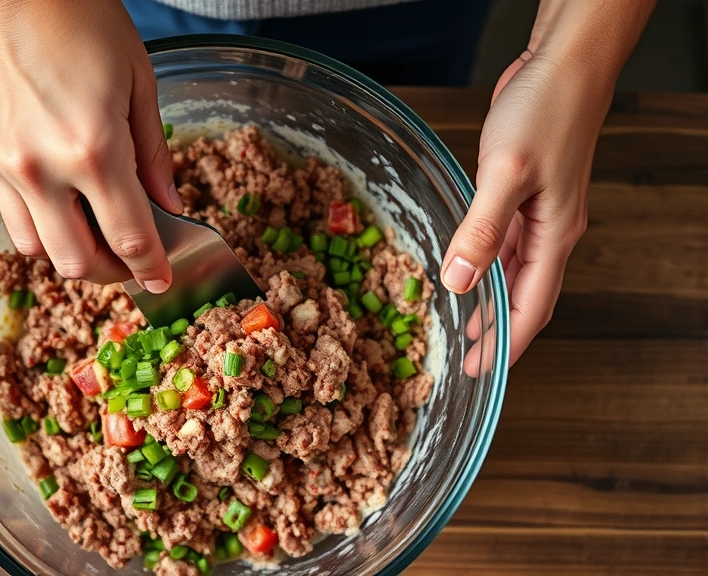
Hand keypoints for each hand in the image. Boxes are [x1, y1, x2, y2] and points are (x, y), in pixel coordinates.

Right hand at [0, 0, 180, 290]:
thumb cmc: (78, 17)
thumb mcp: (138, 80)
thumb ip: (153, 153)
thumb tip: (168, 204)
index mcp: (93, 148)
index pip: (128, 237)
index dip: (151, 267)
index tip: (162, 280)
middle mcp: (43, 168)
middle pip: (78, 262)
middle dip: (114, 272)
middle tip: (134, 258)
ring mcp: (5, 164)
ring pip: (37, 249)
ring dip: (72, 254)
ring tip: (96, 233)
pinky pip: (10, 215)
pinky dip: (41, 225)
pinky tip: (62, 204)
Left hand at [440, 0, 653, 374]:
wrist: (562, 64)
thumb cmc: (545, 110)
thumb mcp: (507, 173)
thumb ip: (481, 229)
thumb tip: (459, 282)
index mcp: (555, 237)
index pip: (531, 309)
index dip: (506, 345)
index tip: (481, 373)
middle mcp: (550, 232)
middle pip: (523, 298)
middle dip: (496, 331)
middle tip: (466, 359)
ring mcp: (537, 213)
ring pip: (512, 272)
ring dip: (488, 301)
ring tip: (461, 327)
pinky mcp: (521, 192)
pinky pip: (502, 242)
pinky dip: (484, 263)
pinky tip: (465, 270)